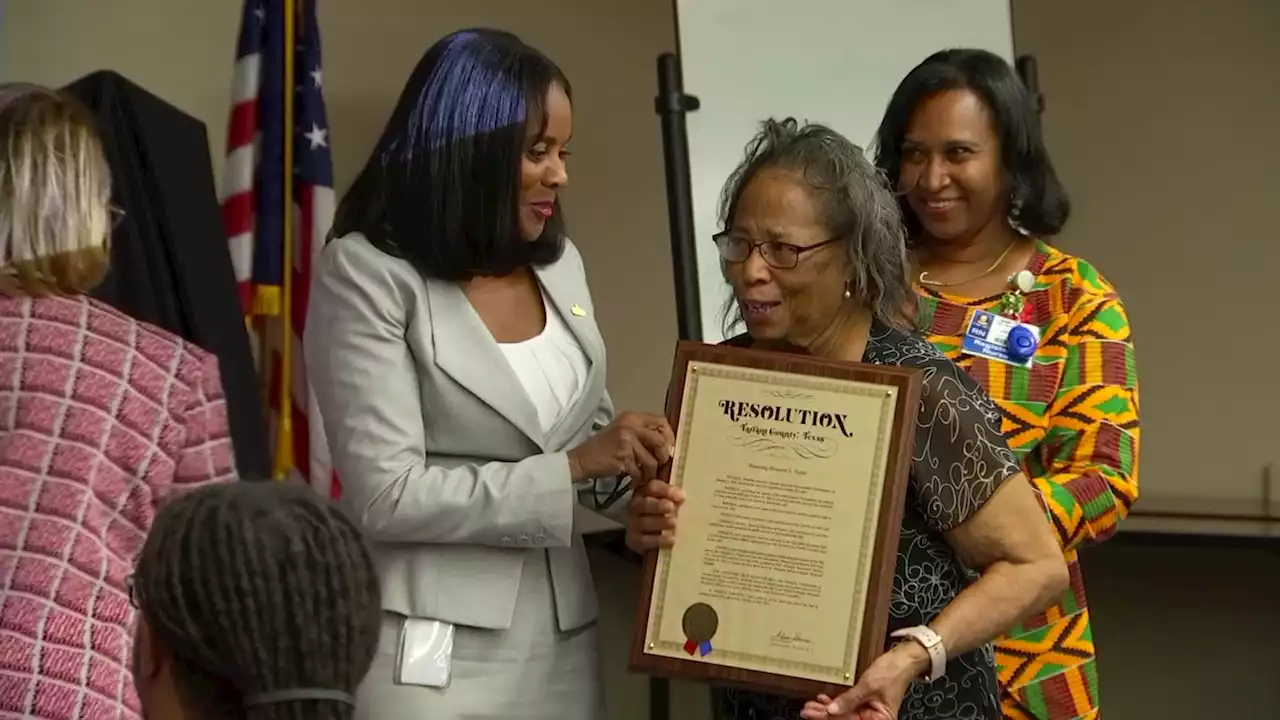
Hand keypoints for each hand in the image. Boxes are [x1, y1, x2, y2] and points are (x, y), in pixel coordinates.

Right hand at [567, 412, 673, 481]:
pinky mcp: (623, 457)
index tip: (667, 449)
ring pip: (652, 460)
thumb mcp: (622, 432)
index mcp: (632, 417)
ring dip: (650, 472)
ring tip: (644, 476)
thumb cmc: (602, 448)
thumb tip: (667, 445)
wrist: (581, 459)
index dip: (668, 436)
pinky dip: (638, 479)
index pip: (661, 421)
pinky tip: (634, 480)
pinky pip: (640, 471)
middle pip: (660, 441)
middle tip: (658, 466)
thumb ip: (642, 434)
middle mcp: (630, 425)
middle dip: (663, 457)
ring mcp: (626, 441)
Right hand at [625, 479, 685, 552]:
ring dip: (661, 522)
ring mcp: (632, 524)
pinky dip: (659, 540)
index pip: (652, 487)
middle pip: (644, 503)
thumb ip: (674, 498)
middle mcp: (636, 507)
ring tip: (674, 523)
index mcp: (645, 492)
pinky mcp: (634, 541)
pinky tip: (671, 539)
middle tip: (671, 507)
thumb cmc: (663, 515)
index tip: (682, 497)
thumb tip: (682, 497)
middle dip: (658, 505)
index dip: (666, 491)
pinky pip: (645, 541)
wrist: (649, 538)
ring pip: (644, 522)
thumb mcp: (668, 504)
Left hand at [799, 642, 927, 718]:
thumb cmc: (892, 672)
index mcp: (880, 719)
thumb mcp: (868, 686)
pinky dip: (835, 703)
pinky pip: (847, 706)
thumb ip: (850, 700)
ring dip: (827, 709)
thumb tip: (832, 710)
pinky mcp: (865, 703)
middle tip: (807, 710)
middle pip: (845, 719)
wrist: (902, 659)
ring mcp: (869, 711)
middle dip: (825, 715)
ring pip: (844, 714)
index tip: (813, 713)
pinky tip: (824, 700)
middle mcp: (875, 718)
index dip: (829, 718)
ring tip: (811, 705)